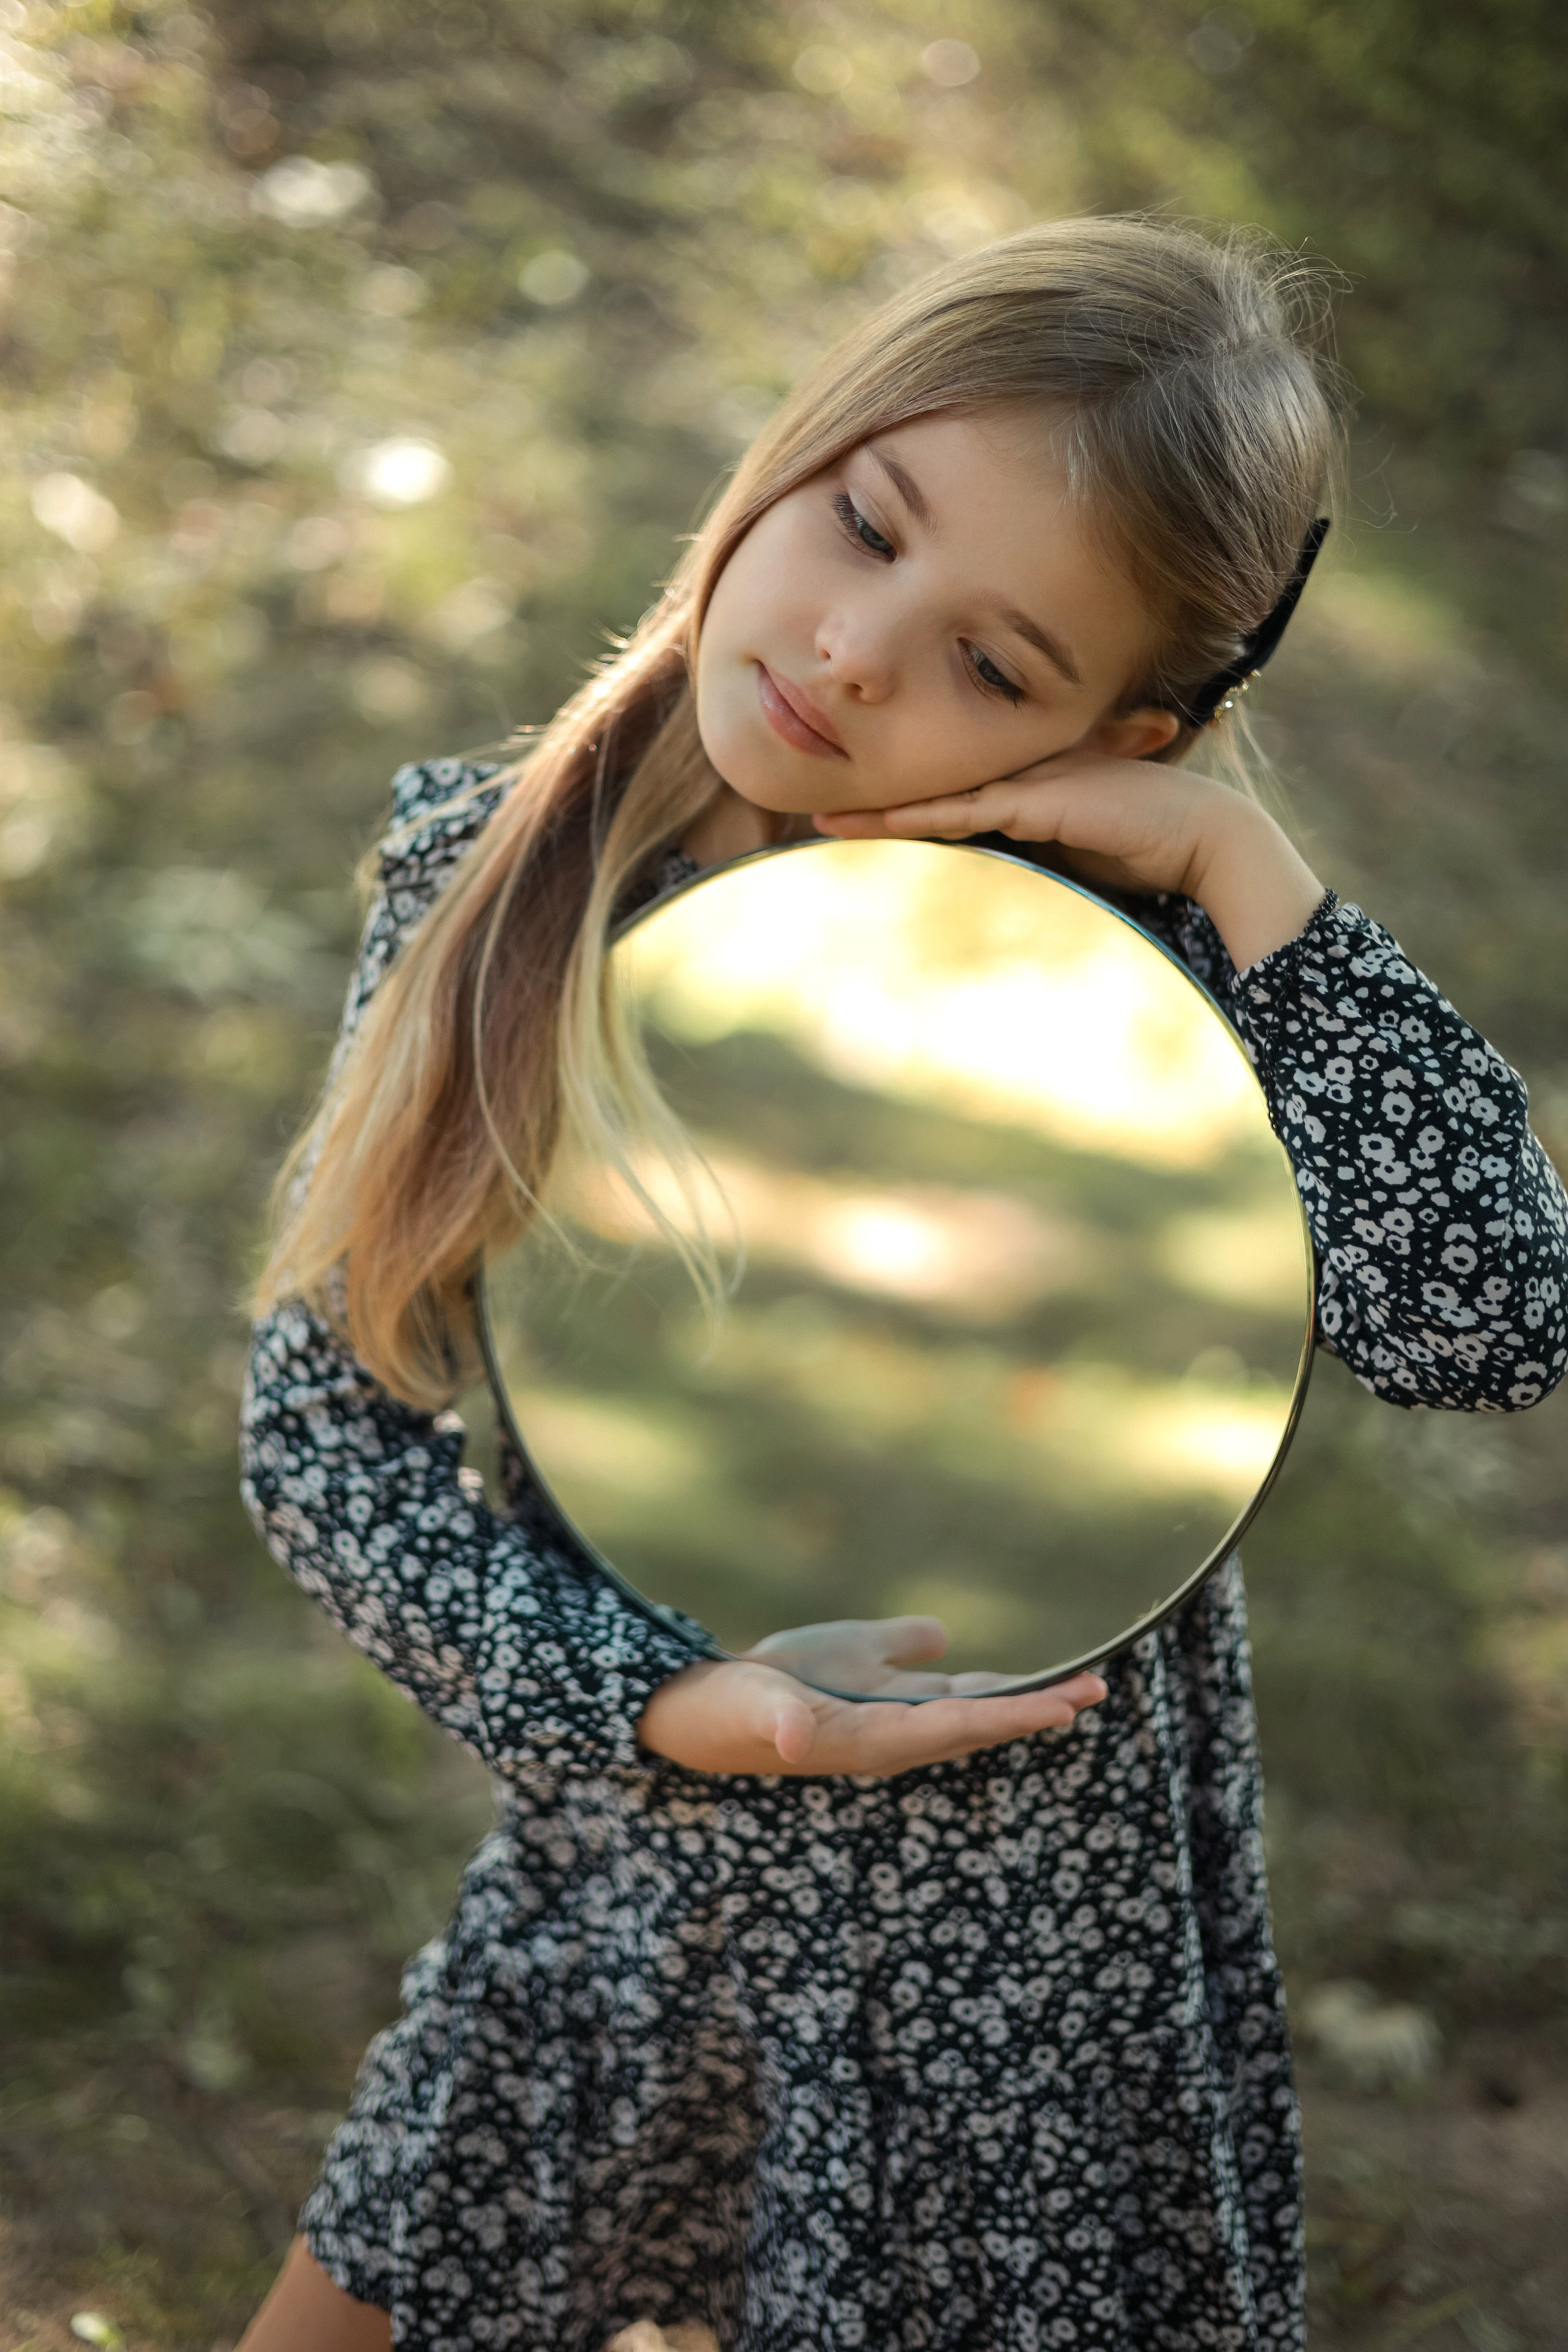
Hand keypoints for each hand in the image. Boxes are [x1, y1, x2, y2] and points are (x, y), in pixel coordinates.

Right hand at [635, 1614, 1107, 1775]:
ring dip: (1024, 1695)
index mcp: (874, 1737)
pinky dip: (988, 1681)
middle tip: (1097, 1688)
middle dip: (1038, 1707)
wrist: (712, 1708)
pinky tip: (1025, 1674)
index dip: (1010, 1715)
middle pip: (982, 1720)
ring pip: (973, 1703)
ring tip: (1081, 1683)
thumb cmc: (735, 1709)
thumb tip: (794, 1732)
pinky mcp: (882, 1690)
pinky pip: (947, 1686)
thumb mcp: (753, 1707)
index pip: (957, 1727)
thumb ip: (779, 1718)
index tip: (1061, 1707)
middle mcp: (895, 1732)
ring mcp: (893, 1713)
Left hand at [813, 748, 1326, 972]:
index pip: (950, 801)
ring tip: (826, 822)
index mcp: (1028, 793)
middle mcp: (1023, 780)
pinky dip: (923, 816)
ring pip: (941, 795)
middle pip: (933, 792)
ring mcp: (1032, 782)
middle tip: (814, 818)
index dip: (899, 813)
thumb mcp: (1072, 872)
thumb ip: (1032, 878)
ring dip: (883, 813)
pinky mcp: (1042, 798)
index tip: (847, 826)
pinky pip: (969, 807)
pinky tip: (879, 824)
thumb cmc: (1147, 861)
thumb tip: (993, 919)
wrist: (1208, 844)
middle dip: (875, 807)